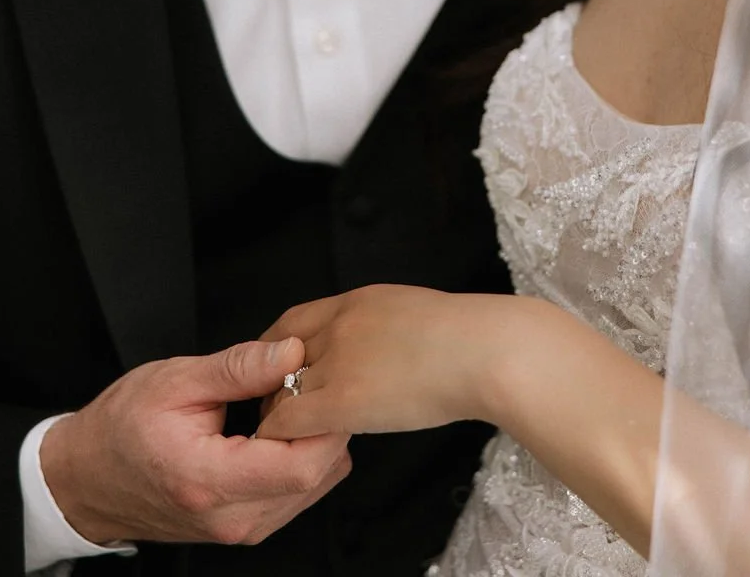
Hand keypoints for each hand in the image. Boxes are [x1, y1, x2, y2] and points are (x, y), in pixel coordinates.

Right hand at [40, 336, 350, 545]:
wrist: (86, 477)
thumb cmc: (122, 427)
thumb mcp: (177, 380)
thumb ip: (240, 367)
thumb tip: (292, 352)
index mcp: (210, 480)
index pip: (302, 466)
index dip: (325, 423)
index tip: (319, 383)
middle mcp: (229, 517)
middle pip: (316, 478)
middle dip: (323, 426)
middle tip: (301, 384)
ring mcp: (237, 529)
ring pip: (313, 488)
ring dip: (312, 443)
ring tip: (281, 405)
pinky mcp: (242, 527)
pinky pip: (295, 495)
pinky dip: (298, 460)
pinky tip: (273, 431)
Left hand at [257, 285, 515, 440]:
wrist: (483, 350)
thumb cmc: (467, 337)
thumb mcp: (413, 314)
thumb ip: (383, 326)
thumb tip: (380, 343)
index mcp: (357, 302)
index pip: (295, 320)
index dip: (275, 345)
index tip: (271, 364)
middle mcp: (339, 325)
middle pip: (279, 352)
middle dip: (267, 378)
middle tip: (267, 401)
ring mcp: (338, 361)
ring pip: (281, 388)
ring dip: (275, 410)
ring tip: (281, 430)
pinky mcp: (343, 399)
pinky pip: (290, 419)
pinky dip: (280, 433)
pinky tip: (285, 447)